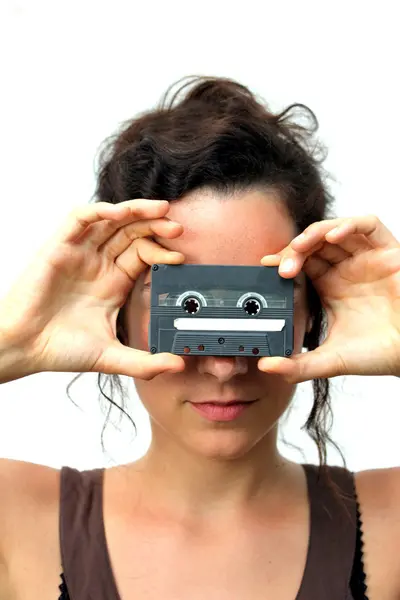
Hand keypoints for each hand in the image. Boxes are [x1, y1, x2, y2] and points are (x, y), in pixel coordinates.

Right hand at [0, 199, 185, 381]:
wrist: (24, 349)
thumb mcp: (111, 356)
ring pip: (111, 220)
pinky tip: (120, 213)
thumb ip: (145, 363)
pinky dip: (100, 211)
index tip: (180, 257)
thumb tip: (178, 366)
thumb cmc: (60, 349)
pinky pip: (80, 219)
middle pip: (132, 232)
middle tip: (177, 229)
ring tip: (160, 210)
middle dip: (156, 226)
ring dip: (135, 211)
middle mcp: (99, 264)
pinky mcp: (59, 246)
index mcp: (113, 282)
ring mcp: (80, 253)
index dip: (162, 251)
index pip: (143, 254)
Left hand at [258, 215, 399, 382]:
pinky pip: (369, 226)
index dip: (282, 260)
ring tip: (300, 246)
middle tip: (282, 266)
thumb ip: (298, 366)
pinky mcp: (389, 252)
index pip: (301, 263)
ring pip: (335, 230)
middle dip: (294, 249)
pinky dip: (349, 224)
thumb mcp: (331, 360)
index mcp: (330, 286)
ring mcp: (366, 258)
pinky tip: (332, 237)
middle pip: (313, 244)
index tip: (266, 267)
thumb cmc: (379, 354)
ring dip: (314, 233)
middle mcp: (346, 269)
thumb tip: (267, 367)